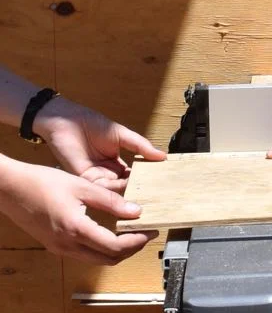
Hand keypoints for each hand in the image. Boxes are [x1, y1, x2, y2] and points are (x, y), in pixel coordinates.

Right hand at [0, 159, 157, 264]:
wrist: (10, 188)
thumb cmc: (41, 183)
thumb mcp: (82, 187)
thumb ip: (111, 201)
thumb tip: (136, 211)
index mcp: (75, 229)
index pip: (114, 247)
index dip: (137, 241)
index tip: (152, 231)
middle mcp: (66, 245)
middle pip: (108, 259)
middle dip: (131, 249)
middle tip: (146, 234)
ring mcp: (59, 248)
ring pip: (96, 259)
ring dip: (117, 250)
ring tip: (133, 233)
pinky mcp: (55, 245)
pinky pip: (84, 254)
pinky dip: (102, 248)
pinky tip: (111, 233)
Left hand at [35, 97, 165, 193]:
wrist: (68, 121)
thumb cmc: (93, 124)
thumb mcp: (122, 135)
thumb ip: (141, 147)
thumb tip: (162, 156)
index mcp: (116, 164)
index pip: (134, 175)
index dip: (146, 178)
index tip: (161, 182)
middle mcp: (106, 173)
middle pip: (125, 186)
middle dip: (138, 188)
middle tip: (155, 191)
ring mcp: (95, 177)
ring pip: (114, 189)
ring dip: (128, 189)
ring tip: (144, 189)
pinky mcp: (83, 178)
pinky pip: (100, 187)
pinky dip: (112, 188)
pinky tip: (126, 186)